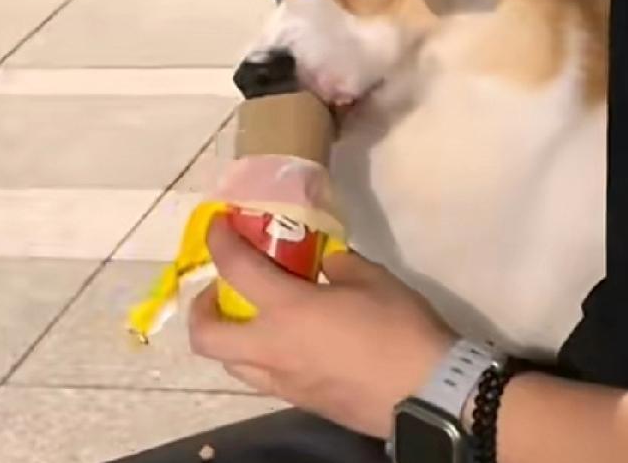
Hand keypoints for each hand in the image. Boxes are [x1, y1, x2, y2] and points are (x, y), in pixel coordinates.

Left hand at [189, 215, 455, 437]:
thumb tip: (324, 266)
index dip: (220, 242)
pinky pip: (263, 378)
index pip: (235, 270)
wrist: (426, 391)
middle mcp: (273, 350)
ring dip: (231, 338)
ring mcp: (284, 383)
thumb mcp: (372, 277)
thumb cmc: (398, 326)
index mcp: (287, 311)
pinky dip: (261, 356)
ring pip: (231, 365)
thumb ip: (338, 265)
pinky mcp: (301, 402)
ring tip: (255, 316)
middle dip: (202, 309)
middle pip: (207, 338)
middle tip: (222, 288)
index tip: (218, 224)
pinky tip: (291, 341)